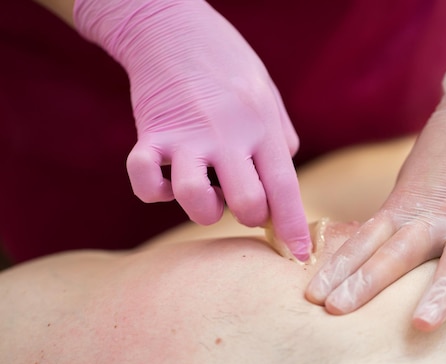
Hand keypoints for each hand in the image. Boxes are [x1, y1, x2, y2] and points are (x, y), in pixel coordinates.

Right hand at [74, 0, 310, 260]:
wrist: (170, 25)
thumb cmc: (227, 62)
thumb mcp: (267, 94)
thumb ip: (280, 138)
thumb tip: (283, 177)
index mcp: (262, 127)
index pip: (285, 188)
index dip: (294, 227)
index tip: (300, 256)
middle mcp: (228, 137)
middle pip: (247, 205)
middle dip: (250, 218)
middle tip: (244, 202)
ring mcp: (187, 137)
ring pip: (196, 201)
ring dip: (204, 211)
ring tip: (207, 192)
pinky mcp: (150, 135)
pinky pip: (145, 181)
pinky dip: (154, 190)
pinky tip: (166, 177)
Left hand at [305, 38, 445, 329]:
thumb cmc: (444, 155)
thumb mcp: (408, 187)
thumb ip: (395, 222)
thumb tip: (369, 254)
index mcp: (403, 210)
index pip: (363, 243)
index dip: (337, 270)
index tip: (311, 296)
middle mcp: (431, 217)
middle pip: (395, 255)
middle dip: (364, 284)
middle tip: (336, 310)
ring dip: (439, 292)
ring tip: (421, 324)